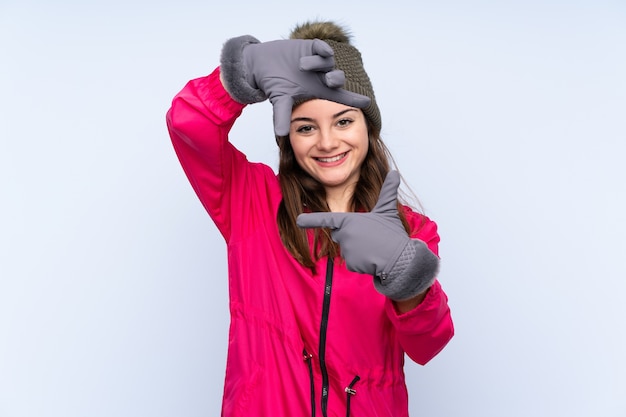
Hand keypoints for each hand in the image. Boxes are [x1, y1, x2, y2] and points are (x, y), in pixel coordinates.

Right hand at [220, 35, 370, 135]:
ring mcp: (317, 61)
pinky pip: (322, 47)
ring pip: (328, 63)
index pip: (340, 96)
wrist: (262, 64)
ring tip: (303, 65)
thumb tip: (280, 134)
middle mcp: (321, 77)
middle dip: (336, 79)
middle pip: (337, 79)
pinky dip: (323, 49)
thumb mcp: (279, 100)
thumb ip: (281, 116)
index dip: (353, 99)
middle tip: (329, 81)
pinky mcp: (311, 47)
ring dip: (319, 64)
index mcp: (318, 90)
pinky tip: (321, 50)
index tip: (367, 102)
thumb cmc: (274, 83)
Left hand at [296, 171, 438, 299]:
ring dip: (357, 249)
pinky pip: (351, 262)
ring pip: (346, 249)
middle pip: (339, 235)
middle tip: (370, 237)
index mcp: (349, 221)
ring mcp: (346, 250)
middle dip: (351, 236)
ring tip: (373, 248)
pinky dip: (361, 262)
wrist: (401, 259)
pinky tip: (372, 259)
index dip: (311, 220)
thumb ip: (388, 191)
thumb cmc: (393, 234)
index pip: (327, 220)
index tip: (298, 220)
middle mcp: (344, 235)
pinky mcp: (351, 264)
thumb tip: (394, 173)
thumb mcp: (388, 210)